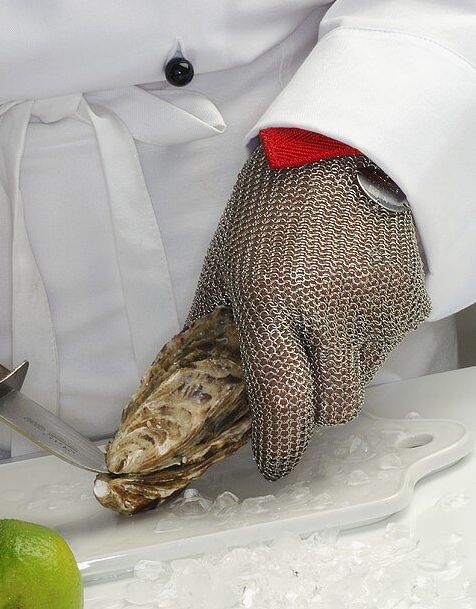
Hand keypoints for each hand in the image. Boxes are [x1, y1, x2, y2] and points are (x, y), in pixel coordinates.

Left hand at [187, 148, 429, 478]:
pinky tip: (345, 298)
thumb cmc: (274, 199)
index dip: (276, 448)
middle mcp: (329, 310)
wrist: (340, 146)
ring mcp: (377, 307)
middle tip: (292, 385)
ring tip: (318, 318)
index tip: (270, 463)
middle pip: (331, 410)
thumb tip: (199, 376)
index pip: (282, 403)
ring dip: (334, 372)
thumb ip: (211, 324)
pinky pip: (385, 348)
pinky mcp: (409, 300)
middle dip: (308, 412)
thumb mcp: (226, 259)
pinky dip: (361, 342)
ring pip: (359, 381)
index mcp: (270, 299)